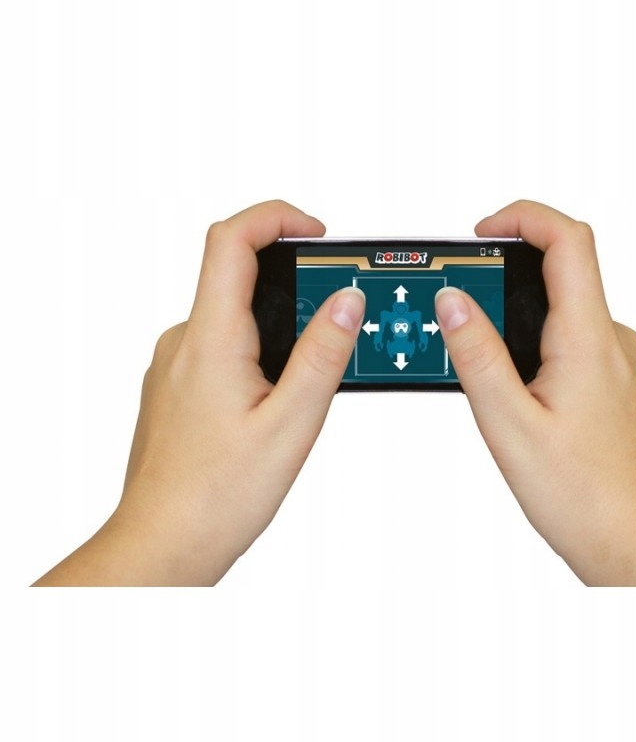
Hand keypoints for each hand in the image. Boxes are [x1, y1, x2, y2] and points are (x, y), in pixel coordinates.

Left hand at [35, 200, 364, 585]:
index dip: (275, 217)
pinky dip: (257, 351)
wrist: (162, 544)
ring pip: (232, 315)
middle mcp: (183, 342)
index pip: (231, 240)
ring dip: (277, 324)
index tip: (315, 232)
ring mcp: (175, 364)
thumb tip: (346, 301)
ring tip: (307, 377)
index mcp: (209, 340)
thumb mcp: (291, 424)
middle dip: (292, 282)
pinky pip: (220, 346)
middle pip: (236, 273)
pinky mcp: (178, 386)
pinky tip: (277, 399)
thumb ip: (322, 355)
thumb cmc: (217, 496)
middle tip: (333, 316)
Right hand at [435, 200, 635, 585]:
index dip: (523, 217)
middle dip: (505, 280)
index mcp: (590, 340)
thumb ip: (477, 355)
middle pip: (563, 273)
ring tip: (484, 370)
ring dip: (520, 322)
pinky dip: (540, 350)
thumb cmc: (583, 496)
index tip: (482, 233)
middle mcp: (616, 342)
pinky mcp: (621, 386)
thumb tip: (453, 302)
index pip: (568, 240)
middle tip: (462, 312)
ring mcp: (623, 364)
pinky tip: (519, 396)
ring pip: (566, 314)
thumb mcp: (509, 425)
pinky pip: (578, 345)